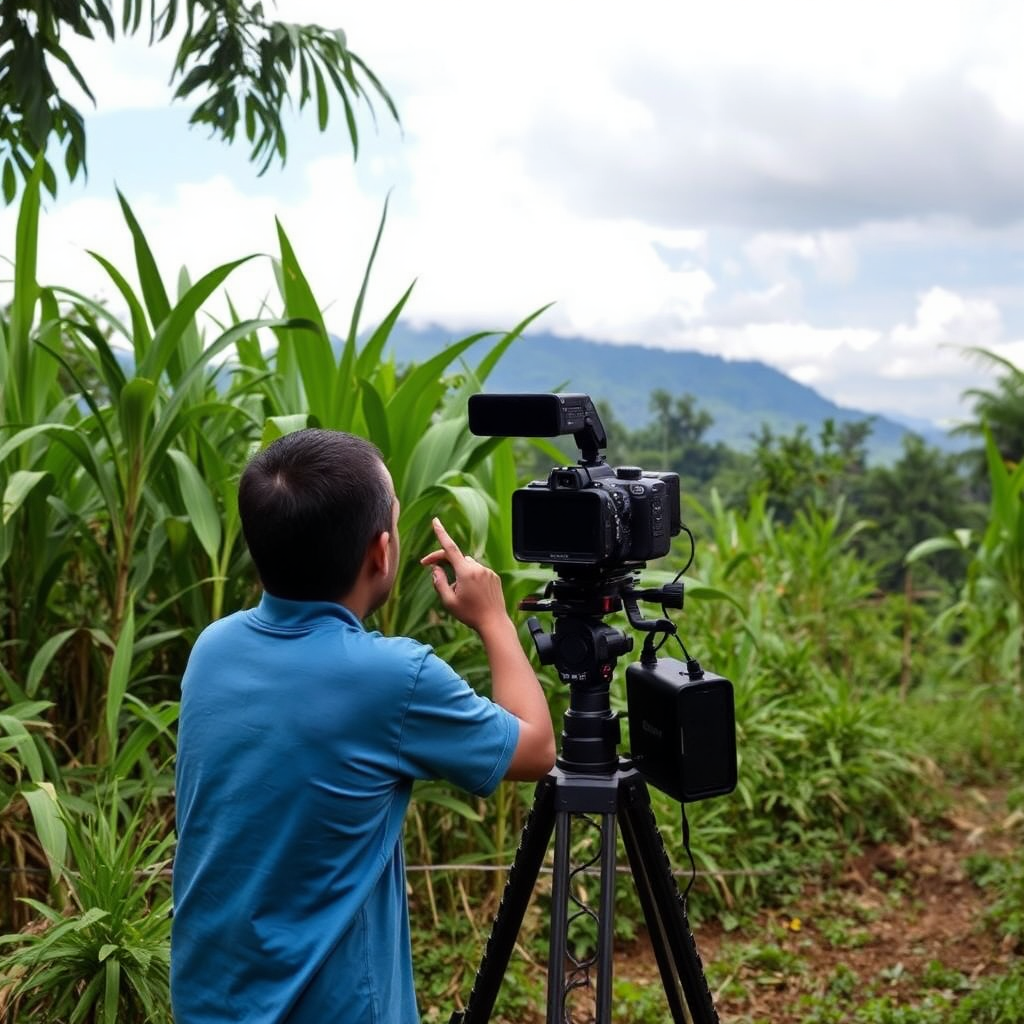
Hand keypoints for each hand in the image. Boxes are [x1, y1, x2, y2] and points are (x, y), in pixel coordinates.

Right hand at [420, 518, 508, 633]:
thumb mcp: (448, 601)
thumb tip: (436, 569)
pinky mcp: (493, 576)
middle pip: (456, 557)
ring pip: (467, 565)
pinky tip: (472, 594)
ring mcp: (487, 571)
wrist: (494, 622)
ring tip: (459, 592)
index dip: (441, 533)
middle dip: (443, 561)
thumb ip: (438, 582)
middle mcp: (477, 568)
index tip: (435, 521)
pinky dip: (471, 577)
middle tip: (429, 568)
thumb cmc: (470, 614)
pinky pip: (478, 571)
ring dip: (458, 573)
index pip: (450, 548)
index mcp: (465, 572)